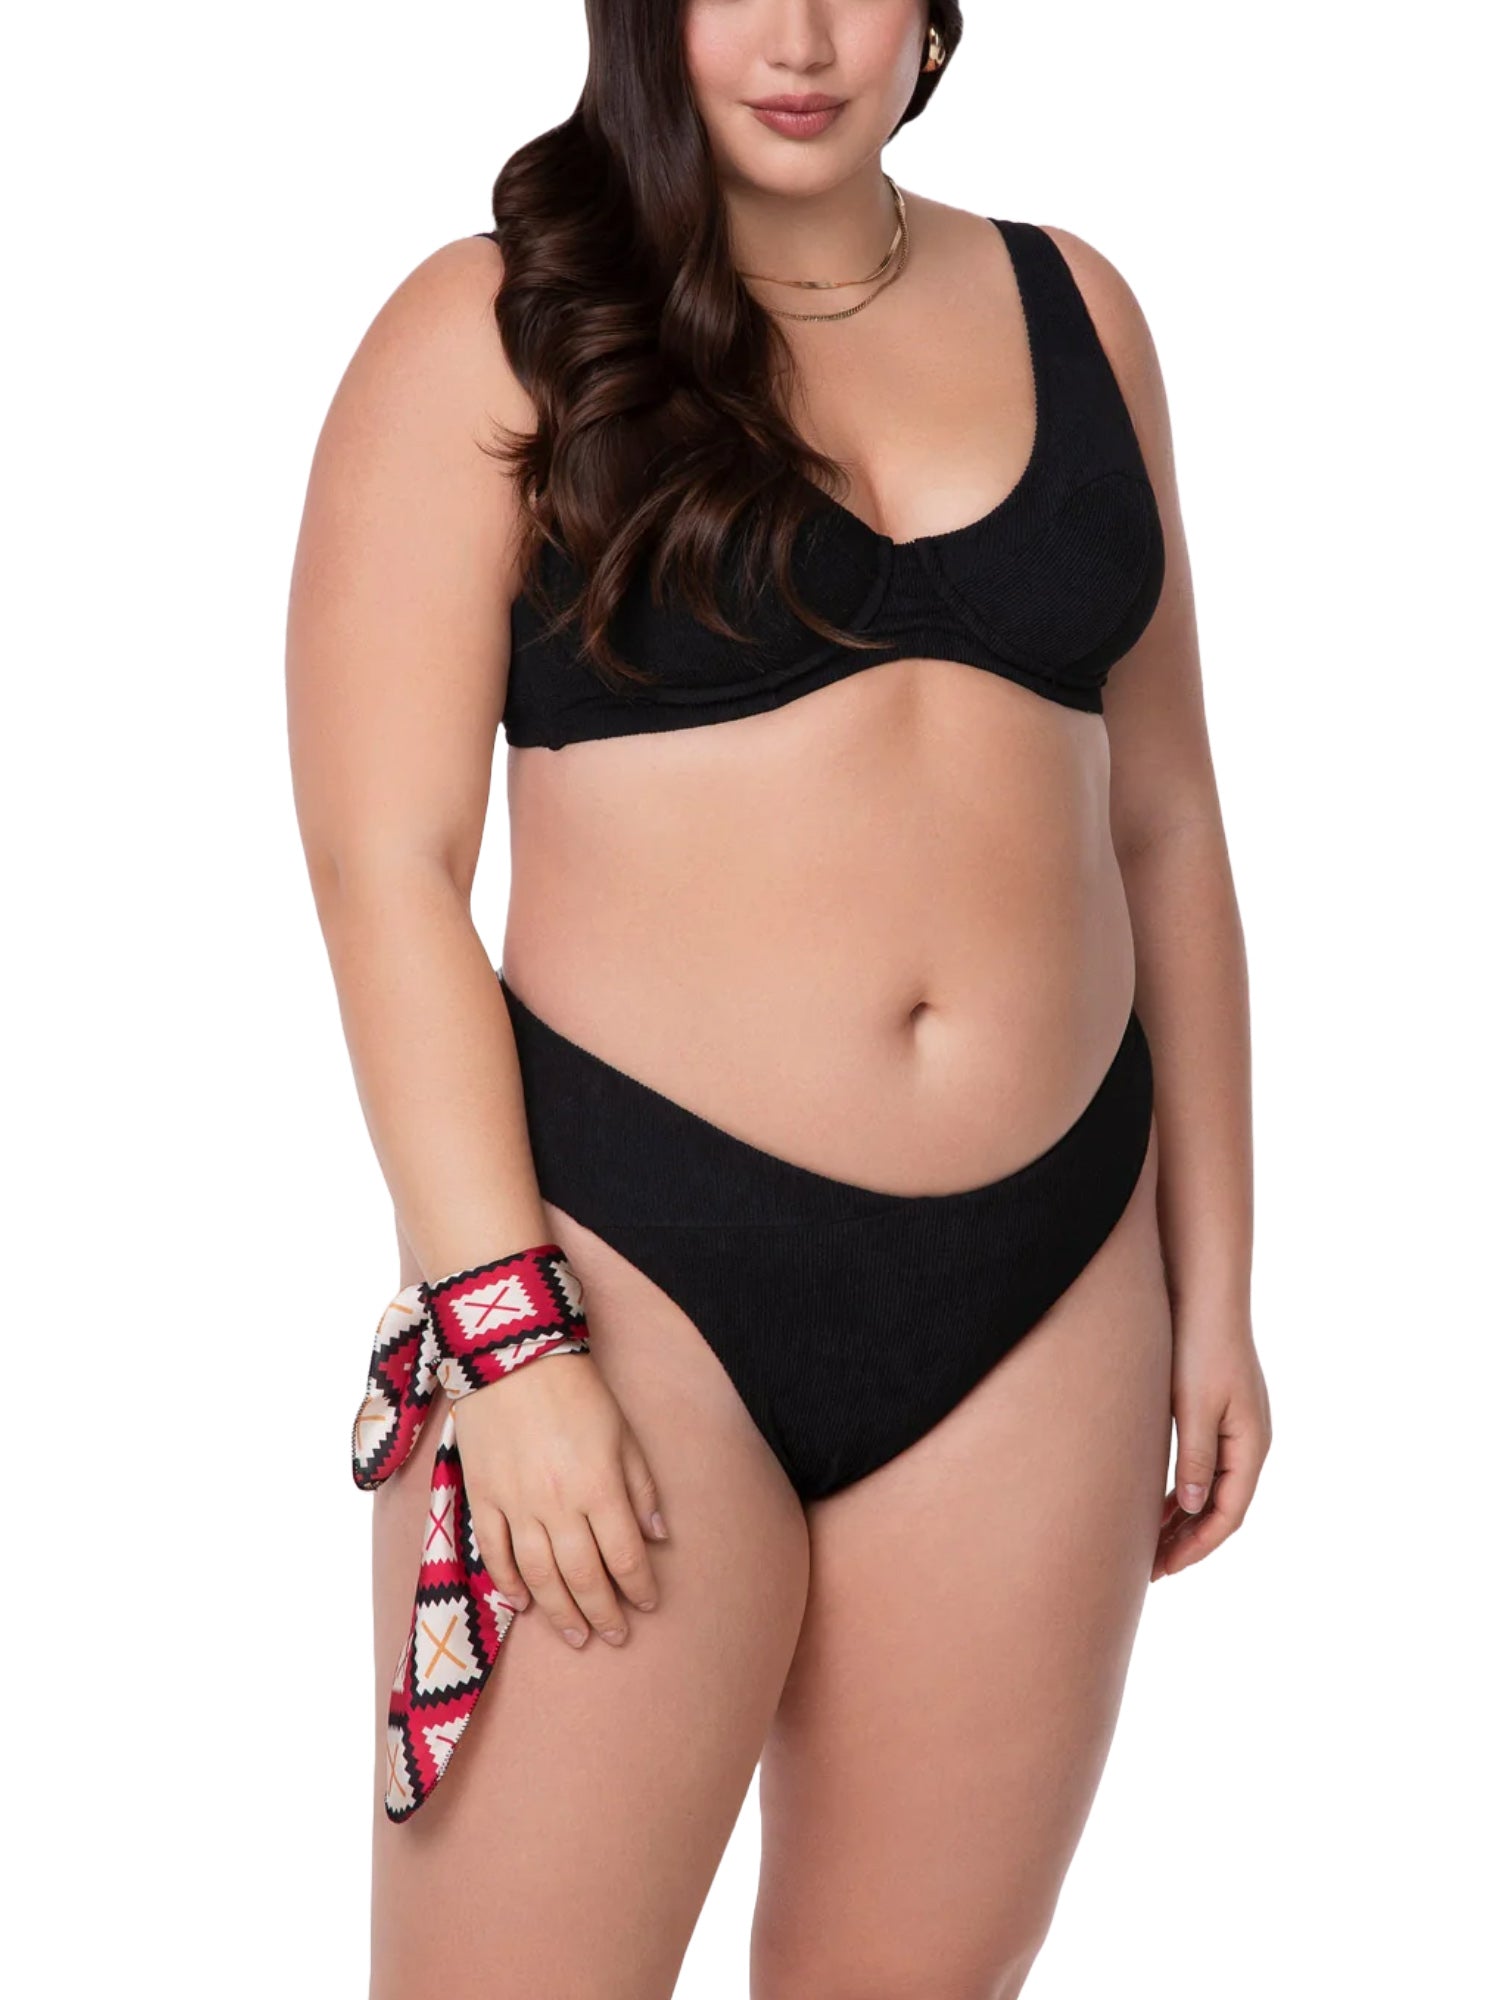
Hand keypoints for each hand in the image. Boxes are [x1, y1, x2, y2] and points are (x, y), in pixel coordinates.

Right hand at [451, 1351, 668, 1648]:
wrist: (512, 1356)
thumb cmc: (577, 1390)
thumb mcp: (623, 1433)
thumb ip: (641, 1487)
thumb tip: (658, 1536)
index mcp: (600, 1487)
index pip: (626, 1556)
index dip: (639, 1587)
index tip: (647, 1604)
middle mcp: (559, 1505)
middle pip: (585, 1576)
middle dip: (603, 1612)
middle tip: (614, 1636)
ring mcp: (517, 1505)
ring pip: (540, 1576)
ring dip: (560, 1613)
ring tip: (576, 1635)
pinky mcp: (484, 1498)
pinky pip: (495, 1554)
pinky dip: (507, 1584)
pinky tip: (522, 1604)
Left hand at [1152, 1312, 1270, 1580]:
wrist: (1206, 1295)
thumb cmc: (1200, 1347)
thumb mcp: (1194, 1407)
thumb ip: (1195, 1458)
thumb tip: (1192, 1508)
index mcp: (1251, 1446)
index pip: (1227, 1514)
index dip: (1197, 1546)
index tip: (1164, 1569)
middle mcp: (1250, 1442)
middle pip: (1221, 1508)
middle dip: (1188, 1540)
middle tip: (1152, 1569)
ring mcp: (1238, 1428)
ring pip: (1211, 1489)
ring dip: (1184, 1518)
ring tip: (1150, 1544)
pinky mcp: (1220, 1414)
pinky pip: (1205, 1466)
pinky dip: (1183, 1489)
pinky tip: (1158, 1501)